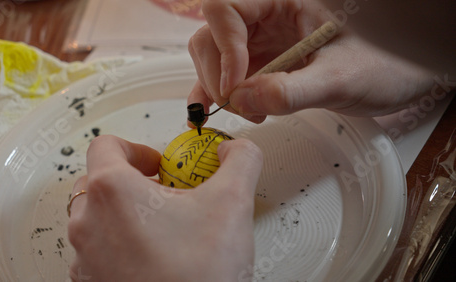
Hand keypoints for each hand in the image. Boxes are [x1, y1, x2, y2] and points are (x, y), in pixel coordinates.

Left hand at [68, 135, 262, 280]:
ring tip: (163, 228)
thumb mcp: (233, 202)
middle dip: (133, 182)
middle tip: (165, 195)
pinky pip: (98, 250)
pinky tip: (154, 256)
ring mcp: (85, 256)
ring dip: (125, 213)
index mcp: (111, 191)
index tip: (160, 166)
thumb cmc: (199, 273)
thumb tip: (236, 150)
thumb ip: (240, 160)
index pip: (106, 145)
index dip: (137, 148)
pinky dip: (120, 244)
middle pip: (98, 181)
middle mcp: (87, 222)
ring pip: (96, 217)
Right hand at [188, 0, 435, 123]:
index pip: (226, 8)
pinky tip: (217, 110)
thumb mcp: (341, 79)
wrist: (397, 79)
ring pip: (214, 56)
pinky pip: (226, 75)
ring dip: (217, 87)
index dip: (223, 45)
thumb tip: (242, 100)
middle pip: (212, 34)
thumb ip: (291, 91)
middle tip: (237, 103)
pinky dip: (216, 93)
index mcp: (285, 2)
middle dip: (217, 72)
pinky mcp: (262, 66)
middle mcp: (267, 19)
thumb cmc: (382, 65)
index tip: (236, 84)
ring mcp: (261, 43)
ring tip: (247, 111)